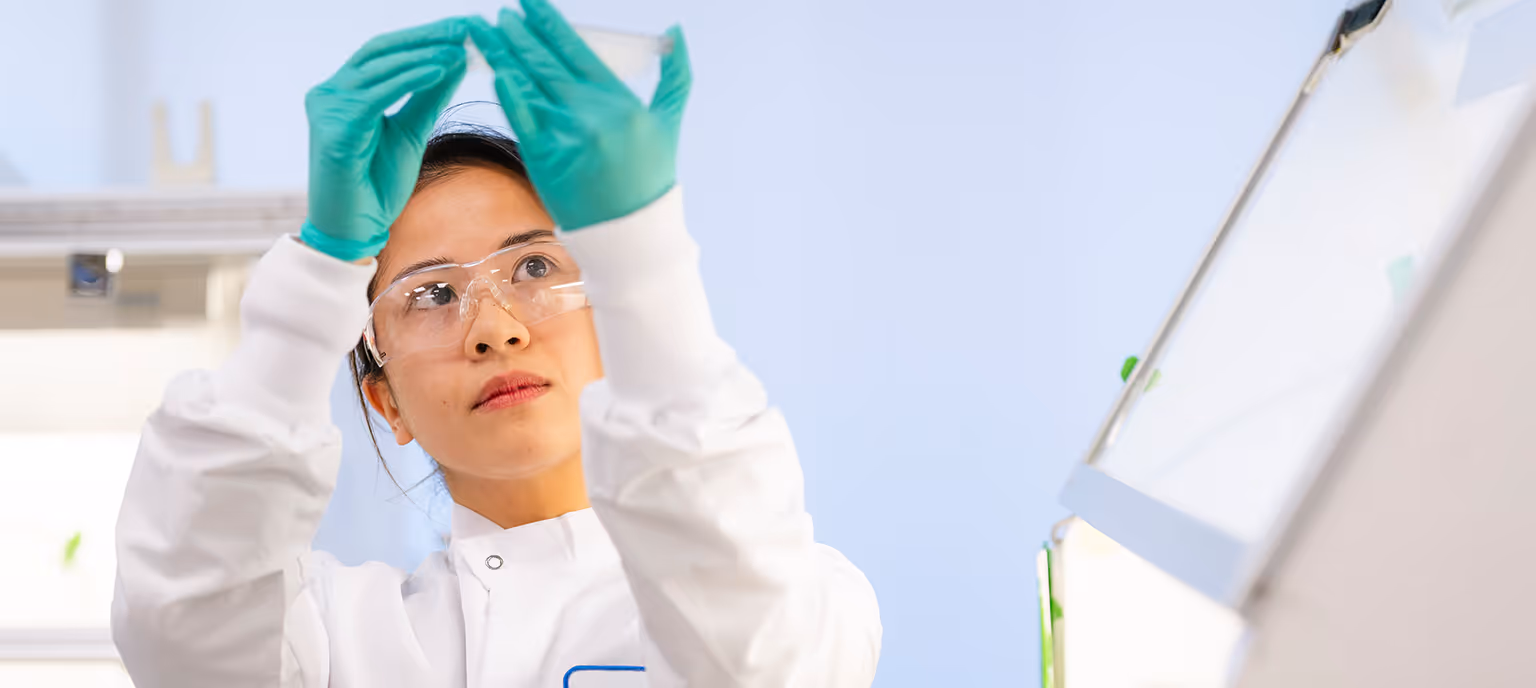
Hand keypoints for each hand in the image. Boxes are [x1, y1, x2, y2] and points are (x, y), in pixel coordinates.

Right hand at [301, 18, 470, 261]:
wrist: (354, 229)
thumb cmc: (377, 185)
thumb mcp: (411, 131)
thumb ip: (427, 96)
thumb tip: (454, 57)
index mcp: (344, 92)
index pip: (384, 52)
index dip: (422, 36)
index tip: (461, 27)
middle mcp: (329, 94)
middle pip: (380, 51)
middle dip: (425, 37)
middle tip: (465, 27)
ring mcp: (327, 109)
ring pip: (379, 68)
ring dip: (422, 54)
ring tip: (459, 46)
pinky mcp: (334, 130)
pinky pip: (375, 96)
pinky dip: (408, 79)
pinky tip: (439, 70)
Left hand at [469, 0, 690, 230]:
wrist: (631, 234)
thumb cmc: (650, 177)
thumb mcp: (668, 122)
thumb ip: (674, 74)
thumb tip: (675, 29)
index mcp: (619, 99)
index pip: (576, 49)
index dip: (548, 23)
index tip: (528, 3)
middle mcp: (591, 112)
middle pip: (545, 62)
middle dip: (518, 33)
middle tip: (500, 13)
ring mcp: (565, 135)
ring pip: (526, 84)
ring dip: (501, 54)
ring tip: (481, 32)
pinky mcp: (543, 158)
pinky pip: (519, 117)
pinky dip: (505, 92)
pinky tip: (492, 71)